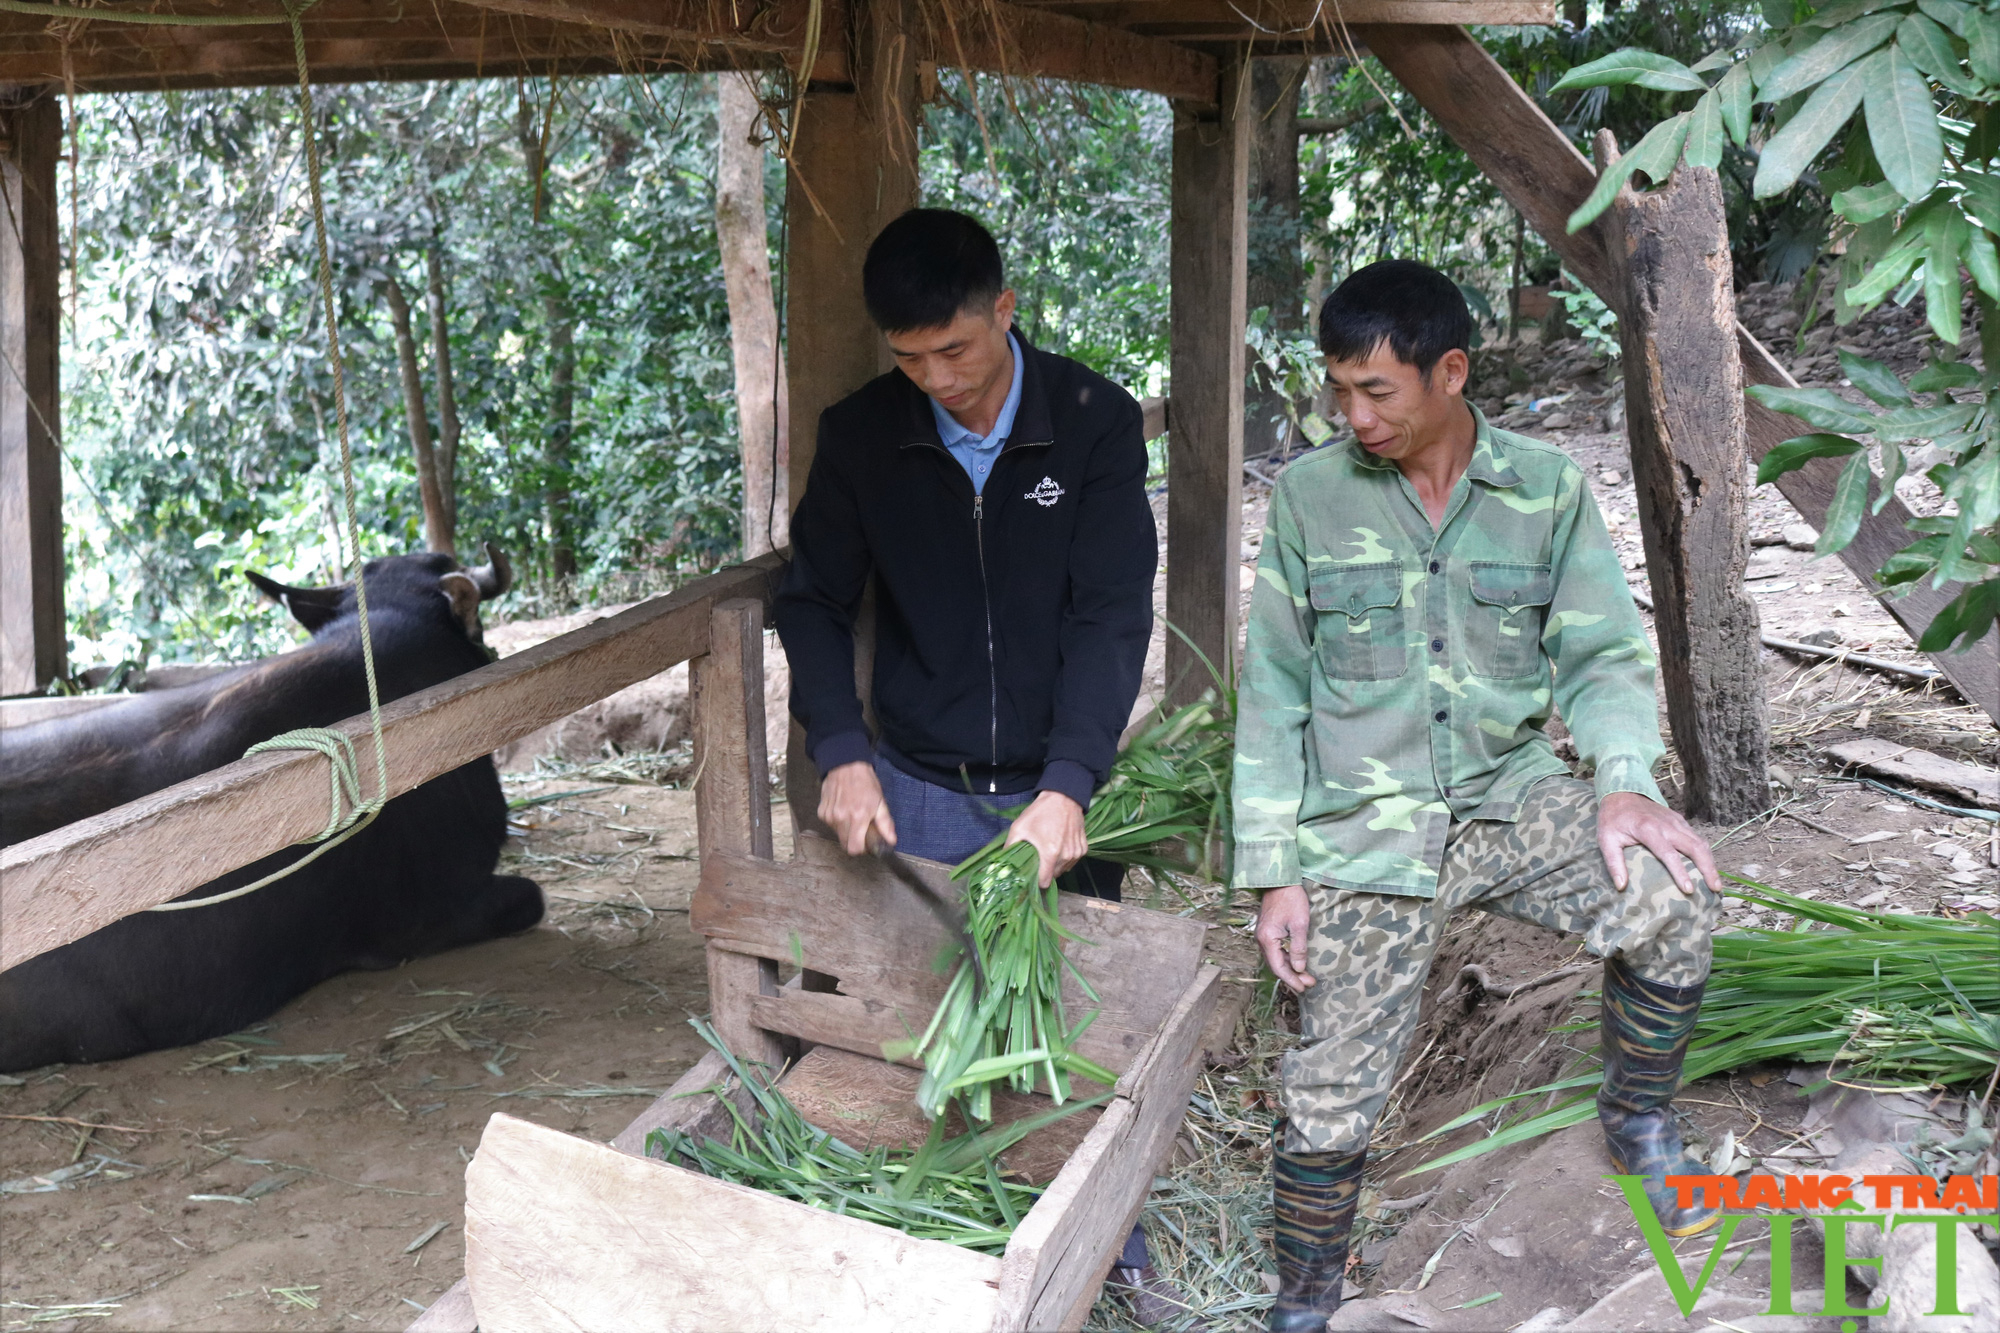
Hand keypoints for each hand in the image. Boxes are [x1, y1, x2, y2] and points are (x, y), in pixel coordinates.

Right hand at [819, 761, 895, 856]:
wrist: (845, 765)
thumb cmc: (865, 783)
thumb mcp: (880, 802)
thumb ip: (885, 824)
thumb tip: (891, 840)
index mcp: (857, 818)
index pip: (854, 848)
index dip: (861, 848)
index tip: (866, 841)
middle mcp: (840, 819)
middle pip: (845, 844)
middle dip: (854, 841)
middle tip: (861, 828)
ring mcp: (829, 816)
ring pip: (837, 835)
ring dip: (845, 830)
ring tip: (852, 814)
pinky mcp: (822, 812)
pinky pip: (830, 825)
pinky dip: (837, 822)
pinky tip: (842, 809)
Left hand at [1004, 791, 1086, 887]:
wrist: (1064, 797)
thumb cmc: (1040, 812)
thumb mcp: (1019, 827)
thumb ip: (1010, 846)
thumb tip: (1002, 862)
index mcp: (1050, 853)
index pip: (1044, 882)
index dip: (1036, 881)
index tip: (1031, 874)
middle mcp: (1066, 856)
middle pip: (1054, 876)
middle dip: (1045, 871)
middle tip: (1038, 857)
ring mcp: (1076, 853)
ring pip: (1063, 870)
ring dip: (1055, 865)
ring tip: (1049, 849)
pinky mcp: (1083, 849)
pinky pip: (1072, 862)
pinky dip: (1065, 858)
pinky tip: (1059, 846)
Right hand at [1255, 884, 1315, 991]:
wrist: (1279, 880)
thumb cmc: (1291, 899)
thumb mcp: (1300, 923)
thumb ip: (1299, 947)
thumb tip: (1300, 968)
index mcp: (1267, 939)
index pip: (1278, 968)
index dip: (1291, 980)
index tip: (1304, 988)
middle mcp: (1261, 940)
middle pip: (1275, 965)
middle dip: (1292, 976)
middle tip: (1309, 983)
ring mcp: (1263, 936)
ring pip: (1275, 959)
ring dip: (1290, 968)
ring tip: (1306, 976)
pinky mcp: (1267, 931)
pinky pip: (1275, 951)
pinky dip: (1286, 959)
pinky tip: (1297, 962)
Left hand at [1597, 791, 1718, 894]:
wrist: (1622, 792)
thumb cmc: (1613, 819)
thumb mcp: (1606, 839)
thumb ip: (1613, 862)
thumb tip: (1621, 886)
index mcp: (1648, 829)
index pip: (1669, 854)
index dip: (1680, 873)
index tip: (1689, 890)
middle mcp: (1667, 825)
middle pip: (1695, 847)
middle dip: (1708, 868)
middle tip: (1715, 889)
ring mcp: (1676, 822)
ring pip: (1700, 843)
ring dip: (1711, 862)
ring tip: (1715, 883)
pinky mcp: (1680, 821)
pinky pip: (1697, 838)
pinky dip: (1705, 853)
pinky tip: (1708, 867)